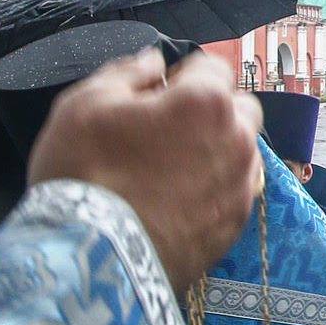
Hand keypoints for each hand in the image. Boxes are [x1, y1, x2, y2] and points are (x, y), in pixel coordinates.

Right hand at [29, 49, 262, 295]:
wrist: (91, 262)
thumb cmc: (83, 177)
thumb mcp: (84, 104)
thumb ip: (126, 72)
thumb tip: (153, 62)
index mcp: (205, 101)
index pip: (212, 66)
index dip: (181, 75)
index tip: (157, 93)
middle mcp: (236, 138)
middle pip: (238, 106)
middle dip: (210, 109)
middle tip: (166, 131)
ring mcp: (239, 183)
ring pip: (241, 148)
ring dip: (217, 147)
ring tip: (172, 168)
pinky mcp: (235, 223)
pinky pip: (236, 188)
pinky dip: (217, 185)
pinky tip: (181, 197)